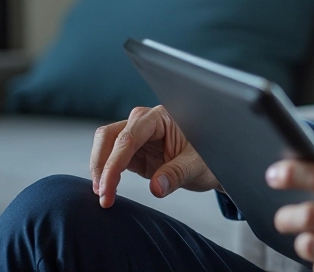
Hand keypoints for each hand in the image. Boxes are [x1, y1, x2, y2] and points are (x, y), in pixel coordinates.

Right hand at [90, 105, 219, 207]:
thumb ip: (177, 174)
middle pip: (110, 136)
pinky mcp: (134, 151)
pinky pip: (111, 158)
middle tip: (103, 194)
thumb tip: (156, 188)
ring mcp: (138, 136)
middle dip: (101, 165)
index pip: (130, 136)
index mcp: (162, 117)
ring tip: (103, 196)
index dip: (114, 162)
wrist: (213, 165)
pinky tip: (106, 191)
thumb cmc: (210, 158)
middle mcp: (146, 122)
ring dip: (100, 169)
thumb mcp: (198, 166)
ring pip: (106, 145)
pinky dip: (105, 174)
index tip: (107, 186)